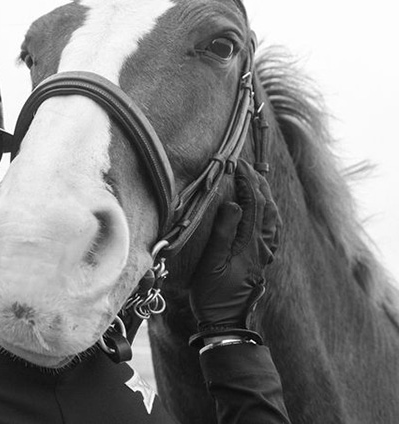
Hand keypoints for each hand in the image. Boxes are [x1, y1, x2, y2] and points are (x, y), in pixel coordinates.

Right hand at [189, 160, 280, 332]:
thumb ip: (224, 232)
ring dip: (265, 196)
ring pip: (273, 218)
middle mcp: (262, 247)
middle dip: (258, 183)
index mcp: (250, 244)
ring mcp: (264, 254)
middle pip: (267, 208)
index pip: (253, 204)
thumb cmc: (213, 294)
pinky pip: (272, 230)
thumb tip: (234, 203)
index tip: (237, 164)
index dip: (247, 181)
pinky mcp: (262, 261)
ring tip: (256, 180)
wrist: (226, 322)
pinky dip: (269, 213)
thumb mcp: (212, 262)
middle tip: (246, 166)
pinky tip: (263, 211)